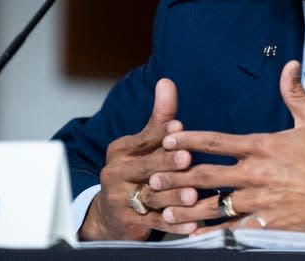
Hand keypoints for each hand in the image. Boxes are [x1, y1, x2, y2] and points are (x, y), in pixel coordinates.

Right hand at [78, 78, 198, 240]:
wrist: (110, 213)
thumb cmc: (136, 170)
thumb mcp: (144, 143)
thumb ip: (160, 116)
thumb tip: (167, 82)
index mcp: (120, 150)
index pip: (143, 139)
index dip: (162, 134)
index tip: (179, 127)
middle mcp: (116, 173)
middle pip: (146, 168)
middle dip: (167, 163)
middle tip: (187, 159)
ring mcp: (121, 200)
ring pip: (152, 197)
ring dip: (174, 196)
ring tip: (194, 195)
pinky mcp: (129, 223)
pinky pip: (155, 223)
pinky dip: (174, 223)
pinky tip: (192, 224)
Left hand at [152, 60, 304, 233]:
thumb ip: (295, 93)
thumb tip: (289, 64)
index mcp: (264, 146)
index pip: (217, 141)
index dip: (188, 139)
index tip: (167, 136)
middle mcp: (257, 175)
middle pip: (207, 175)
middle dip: (177, 176)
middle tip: (152, 177)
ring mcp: (261, 202)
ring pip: (214, 206)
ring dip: (186, 207)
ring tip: (163, 209)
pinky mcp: (268, 224)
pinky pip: (233, 230)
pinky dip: (211, 233)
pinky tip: (193, 236)